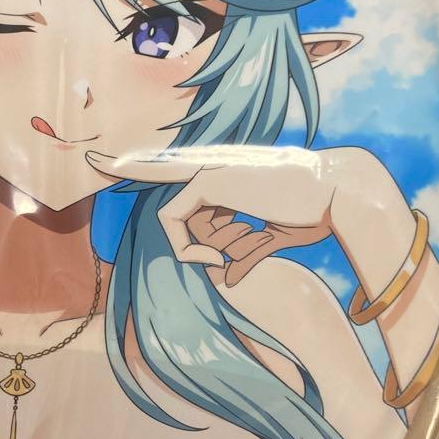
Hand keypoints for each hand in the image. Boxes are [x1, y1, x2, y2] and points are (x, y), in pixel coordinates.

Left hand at [85, 145, 404, 286]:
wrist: (340, 193)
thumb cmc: (314, 214)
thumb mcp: (273, 238)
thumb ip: (245, 254)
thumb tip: (225, 279)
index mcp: (229, 172)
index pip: (170, 166)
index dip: (136, 163)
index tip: (99, 160)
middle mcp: (213, 165)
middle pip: (168, 199)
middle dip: (172, 219)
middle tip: (181, 212)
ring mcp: (209, 168)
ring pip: (173, 217)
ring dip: (201, 247)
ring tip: (235, 250)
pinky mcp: (207, 181)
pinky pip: (172, 219)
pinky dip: (188, 246)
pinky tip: (216, 258)